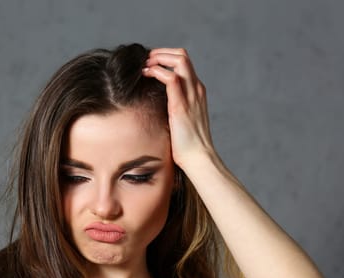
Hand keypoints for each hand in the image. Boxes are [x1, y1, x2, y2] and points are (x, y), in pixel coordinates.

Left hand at [142, 48, 216, 168]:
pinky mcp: (181, 105)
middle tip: (145, 60)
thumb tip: (155, 103)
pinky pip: (171, 78)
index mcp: (196, 91)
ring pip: (179, 61)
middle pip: (182, 55)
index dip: (166, 57)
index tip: (150, 62)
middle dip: (161, 53)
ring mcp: (191, 95)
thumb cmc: (188, 143)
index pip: (184, 62)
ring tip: (145, 65)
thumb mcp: (180, 119)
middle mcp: (196, 89)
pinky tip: (147, 75)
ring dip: (159, 58)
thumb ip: (173, 106)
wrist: (198, 157)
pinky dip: (158, 71)